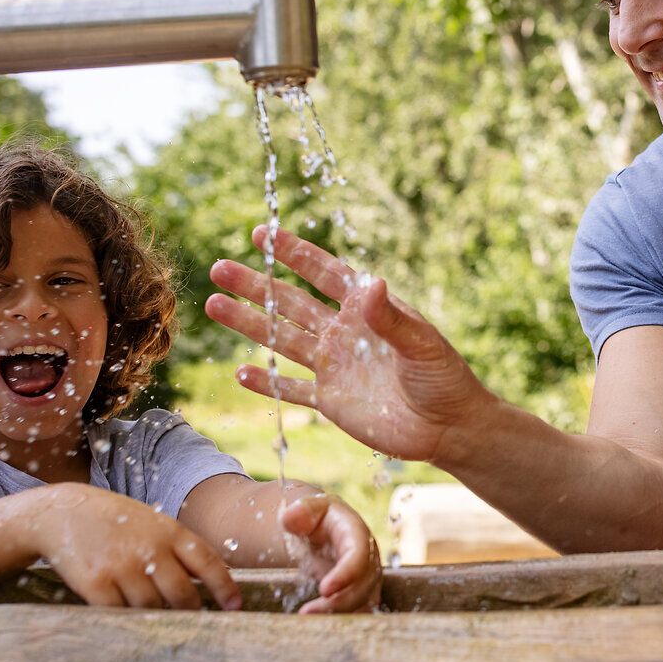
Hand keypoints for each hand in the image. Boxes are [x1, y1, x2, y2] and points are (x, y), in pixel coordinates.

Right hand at [24, 484, 241, 610]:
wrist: (62, 512)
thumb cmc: (115, 521)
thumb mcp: (152, 523)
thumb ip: (178, 548)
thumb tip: (213, 578)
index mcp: (169, 532)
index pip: (207, 562)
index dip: (224, 587)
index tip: (235, 607)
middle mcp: (149, 549)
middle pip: (182, 594)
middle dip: (191, 613)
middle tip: (195, 625)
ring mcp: (122, 567)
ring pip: (152, 608)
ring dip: (158, 619)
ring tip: (159, 624)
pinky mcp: (96, 583)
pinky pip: (120, 614)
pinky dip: (127, 620)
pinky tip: (128, 620)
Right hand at [205, 226, 490, 465]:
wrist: (449, 427)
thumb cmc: (444, 378)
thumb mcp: (421, 344)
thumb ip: (390, 317)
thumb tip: (370, 281)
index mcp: (365, 310)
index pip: (324, 274)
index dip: (294, 254)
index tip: (264, 234)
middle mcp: (343, 334)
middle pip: (290, 303)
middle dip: (255, 285)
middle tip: (220, 267)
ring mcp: (333, 367)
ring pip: (282, 340)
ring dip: (249, 324)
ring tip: (213, 304)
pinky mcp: (330, 401)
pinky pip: (291, 389)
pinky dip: (267, 382)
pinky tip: (240, 371)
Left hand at [279, 493, 381, 613]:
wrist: (322, 531)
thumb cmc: (315, 519)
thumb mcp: (308, 509)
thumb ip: (300, 511)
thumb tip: (292, 516)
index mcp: (357, 535)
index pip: (359, 555)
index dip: (346, 574)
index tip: (324, 589)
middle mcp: (368, 559)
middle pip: (364, 586)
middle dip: (338, 603)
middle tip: (306, 613)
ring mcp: (366, 579)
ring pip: (364, 604)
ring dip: (339, 617)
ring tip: (308, 621)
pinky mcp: (360, 595)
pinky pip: (358, 613)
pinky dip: (341, 623)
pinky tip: (318, 628)